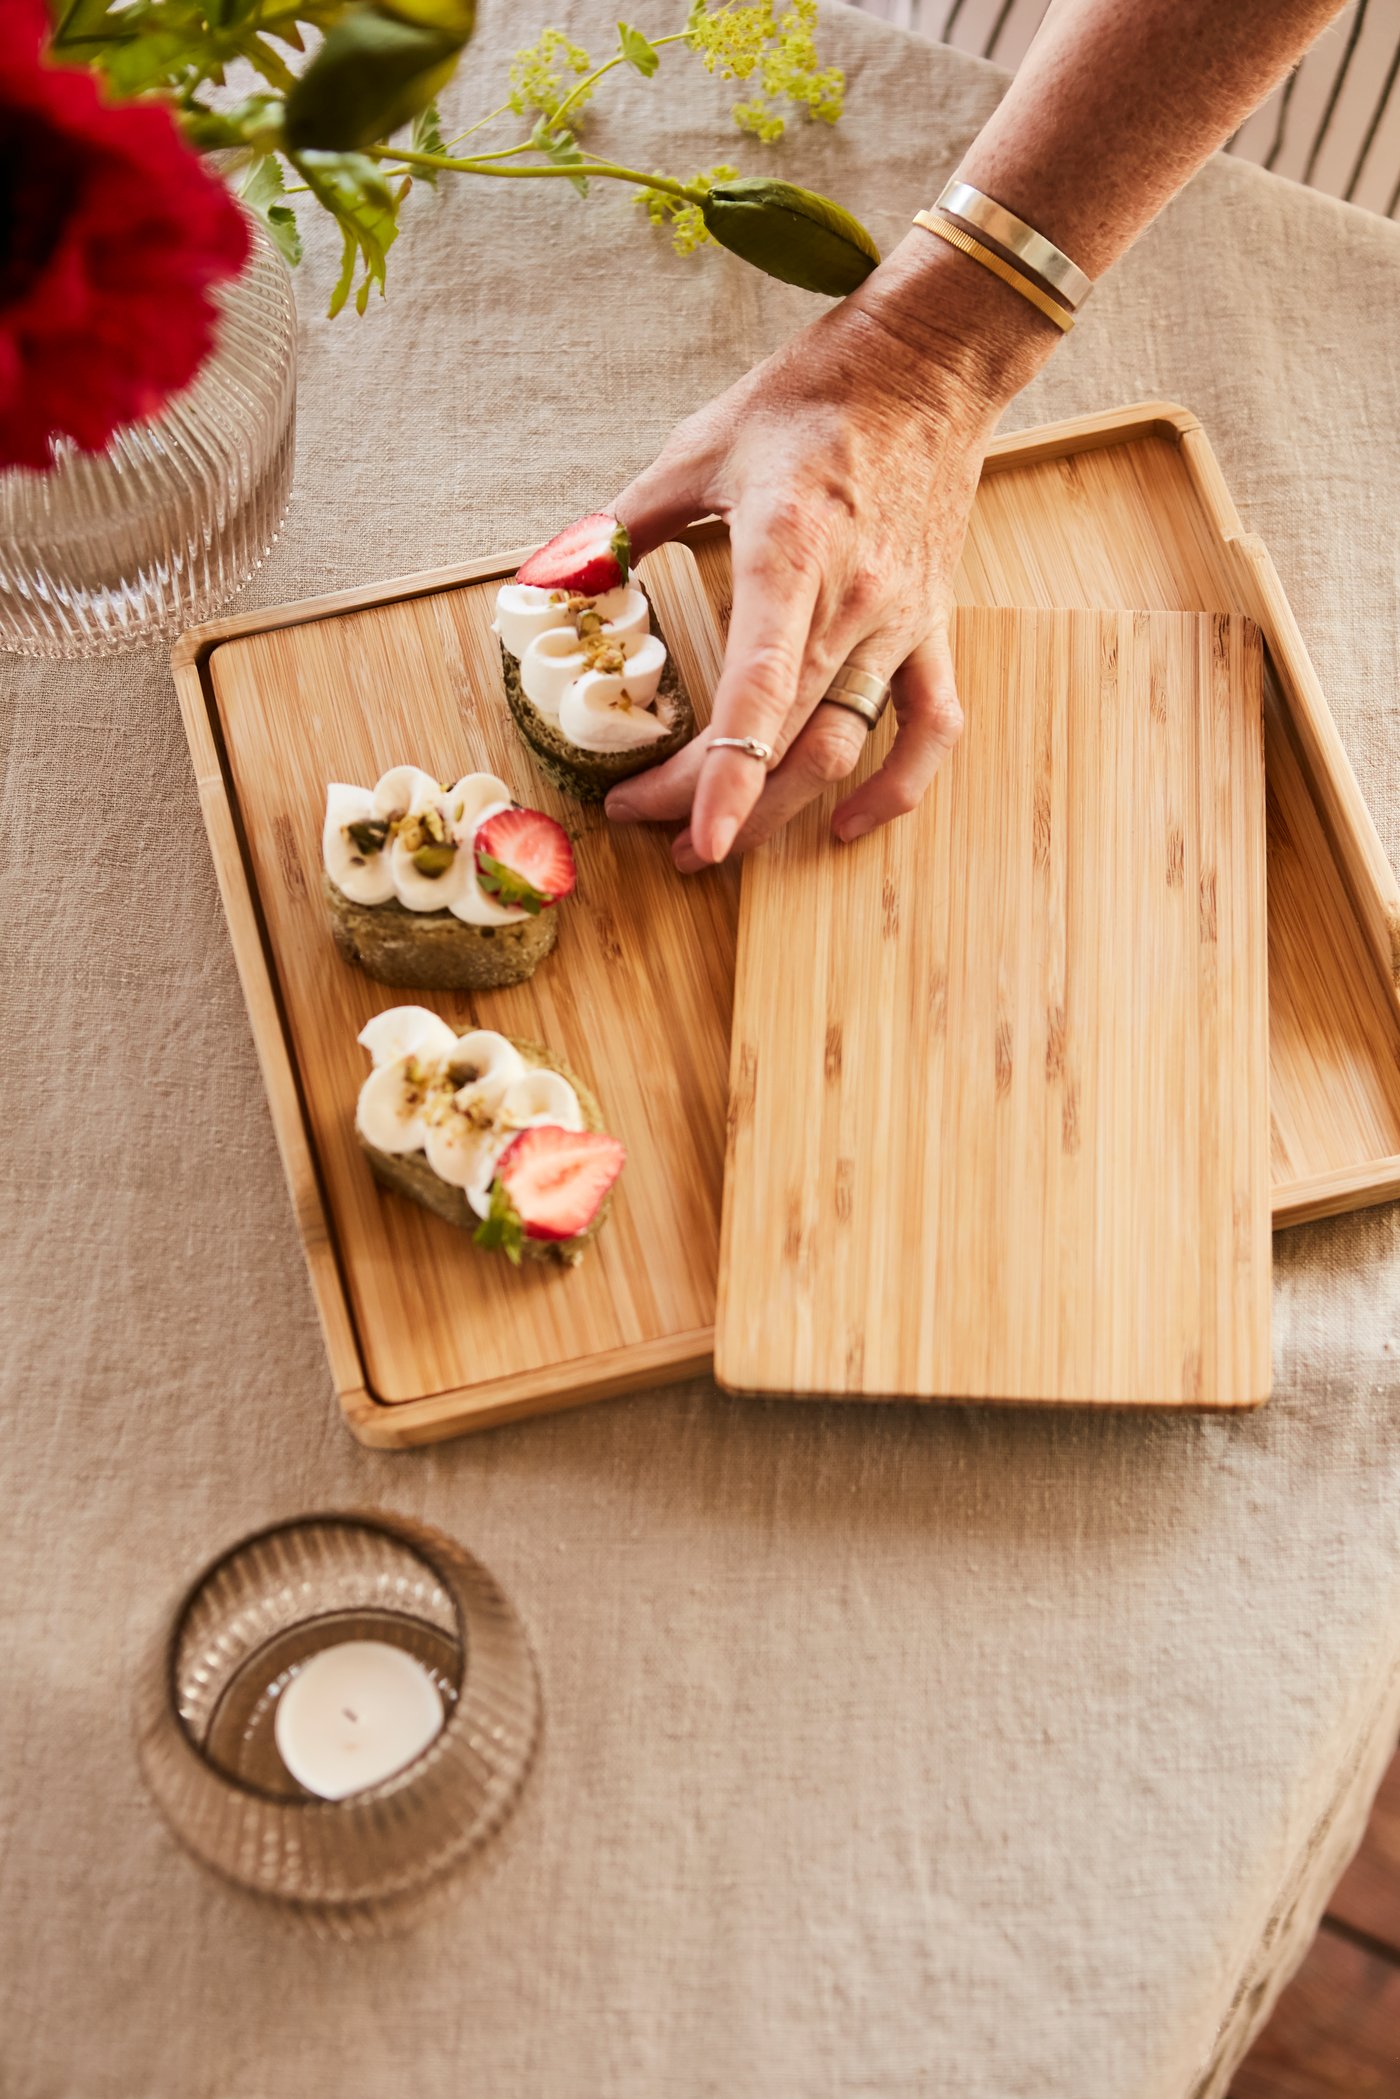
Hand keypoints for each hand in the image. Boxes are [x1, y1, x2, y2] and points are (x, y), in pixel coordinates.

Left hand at [604, 231, 1055, 865]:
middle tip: (651, 827)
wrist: (926, 362)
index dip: (726, 775)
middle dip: (718, 803)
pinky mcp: (933, 627)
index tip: (694, 833)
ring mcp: (900, 621)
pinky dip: (896, 787)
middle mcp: (853, 600)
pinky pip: (931, 727)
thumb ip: (620, 524)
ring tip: (720, 842)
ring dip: (784, 811)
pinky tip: (845, 822)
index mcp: (790, 552)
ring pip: (848, 746)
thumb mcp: (698, 448)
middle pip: (791, 740)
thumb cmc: (813, 399)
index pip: (760, 690)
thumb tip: (549, 576)